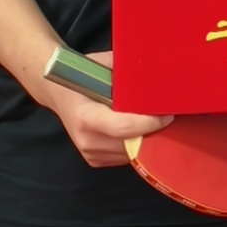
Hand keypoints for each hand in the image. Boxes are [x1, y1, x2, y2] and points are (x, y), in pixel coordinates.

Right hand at [32, 55, 171, 169]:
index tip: (167, 113)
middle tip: (166, 116)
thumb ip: (126, 71)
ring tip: (153, 122)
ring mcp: (90, 153)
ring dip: (146, 140)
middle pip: (132, 144)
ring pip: (131, 153)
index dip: (150, 123)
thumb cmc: (82, 76)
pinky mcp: (95, 160)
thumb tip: (154, 72)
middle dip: (153, 132)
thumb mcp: (102, 65)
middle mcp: (87, 140)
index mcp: (86, 117)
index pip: (125, 127)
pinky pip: (125, 157)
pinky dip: (136, 145)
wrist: (59, 93)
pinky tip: (138, 130)